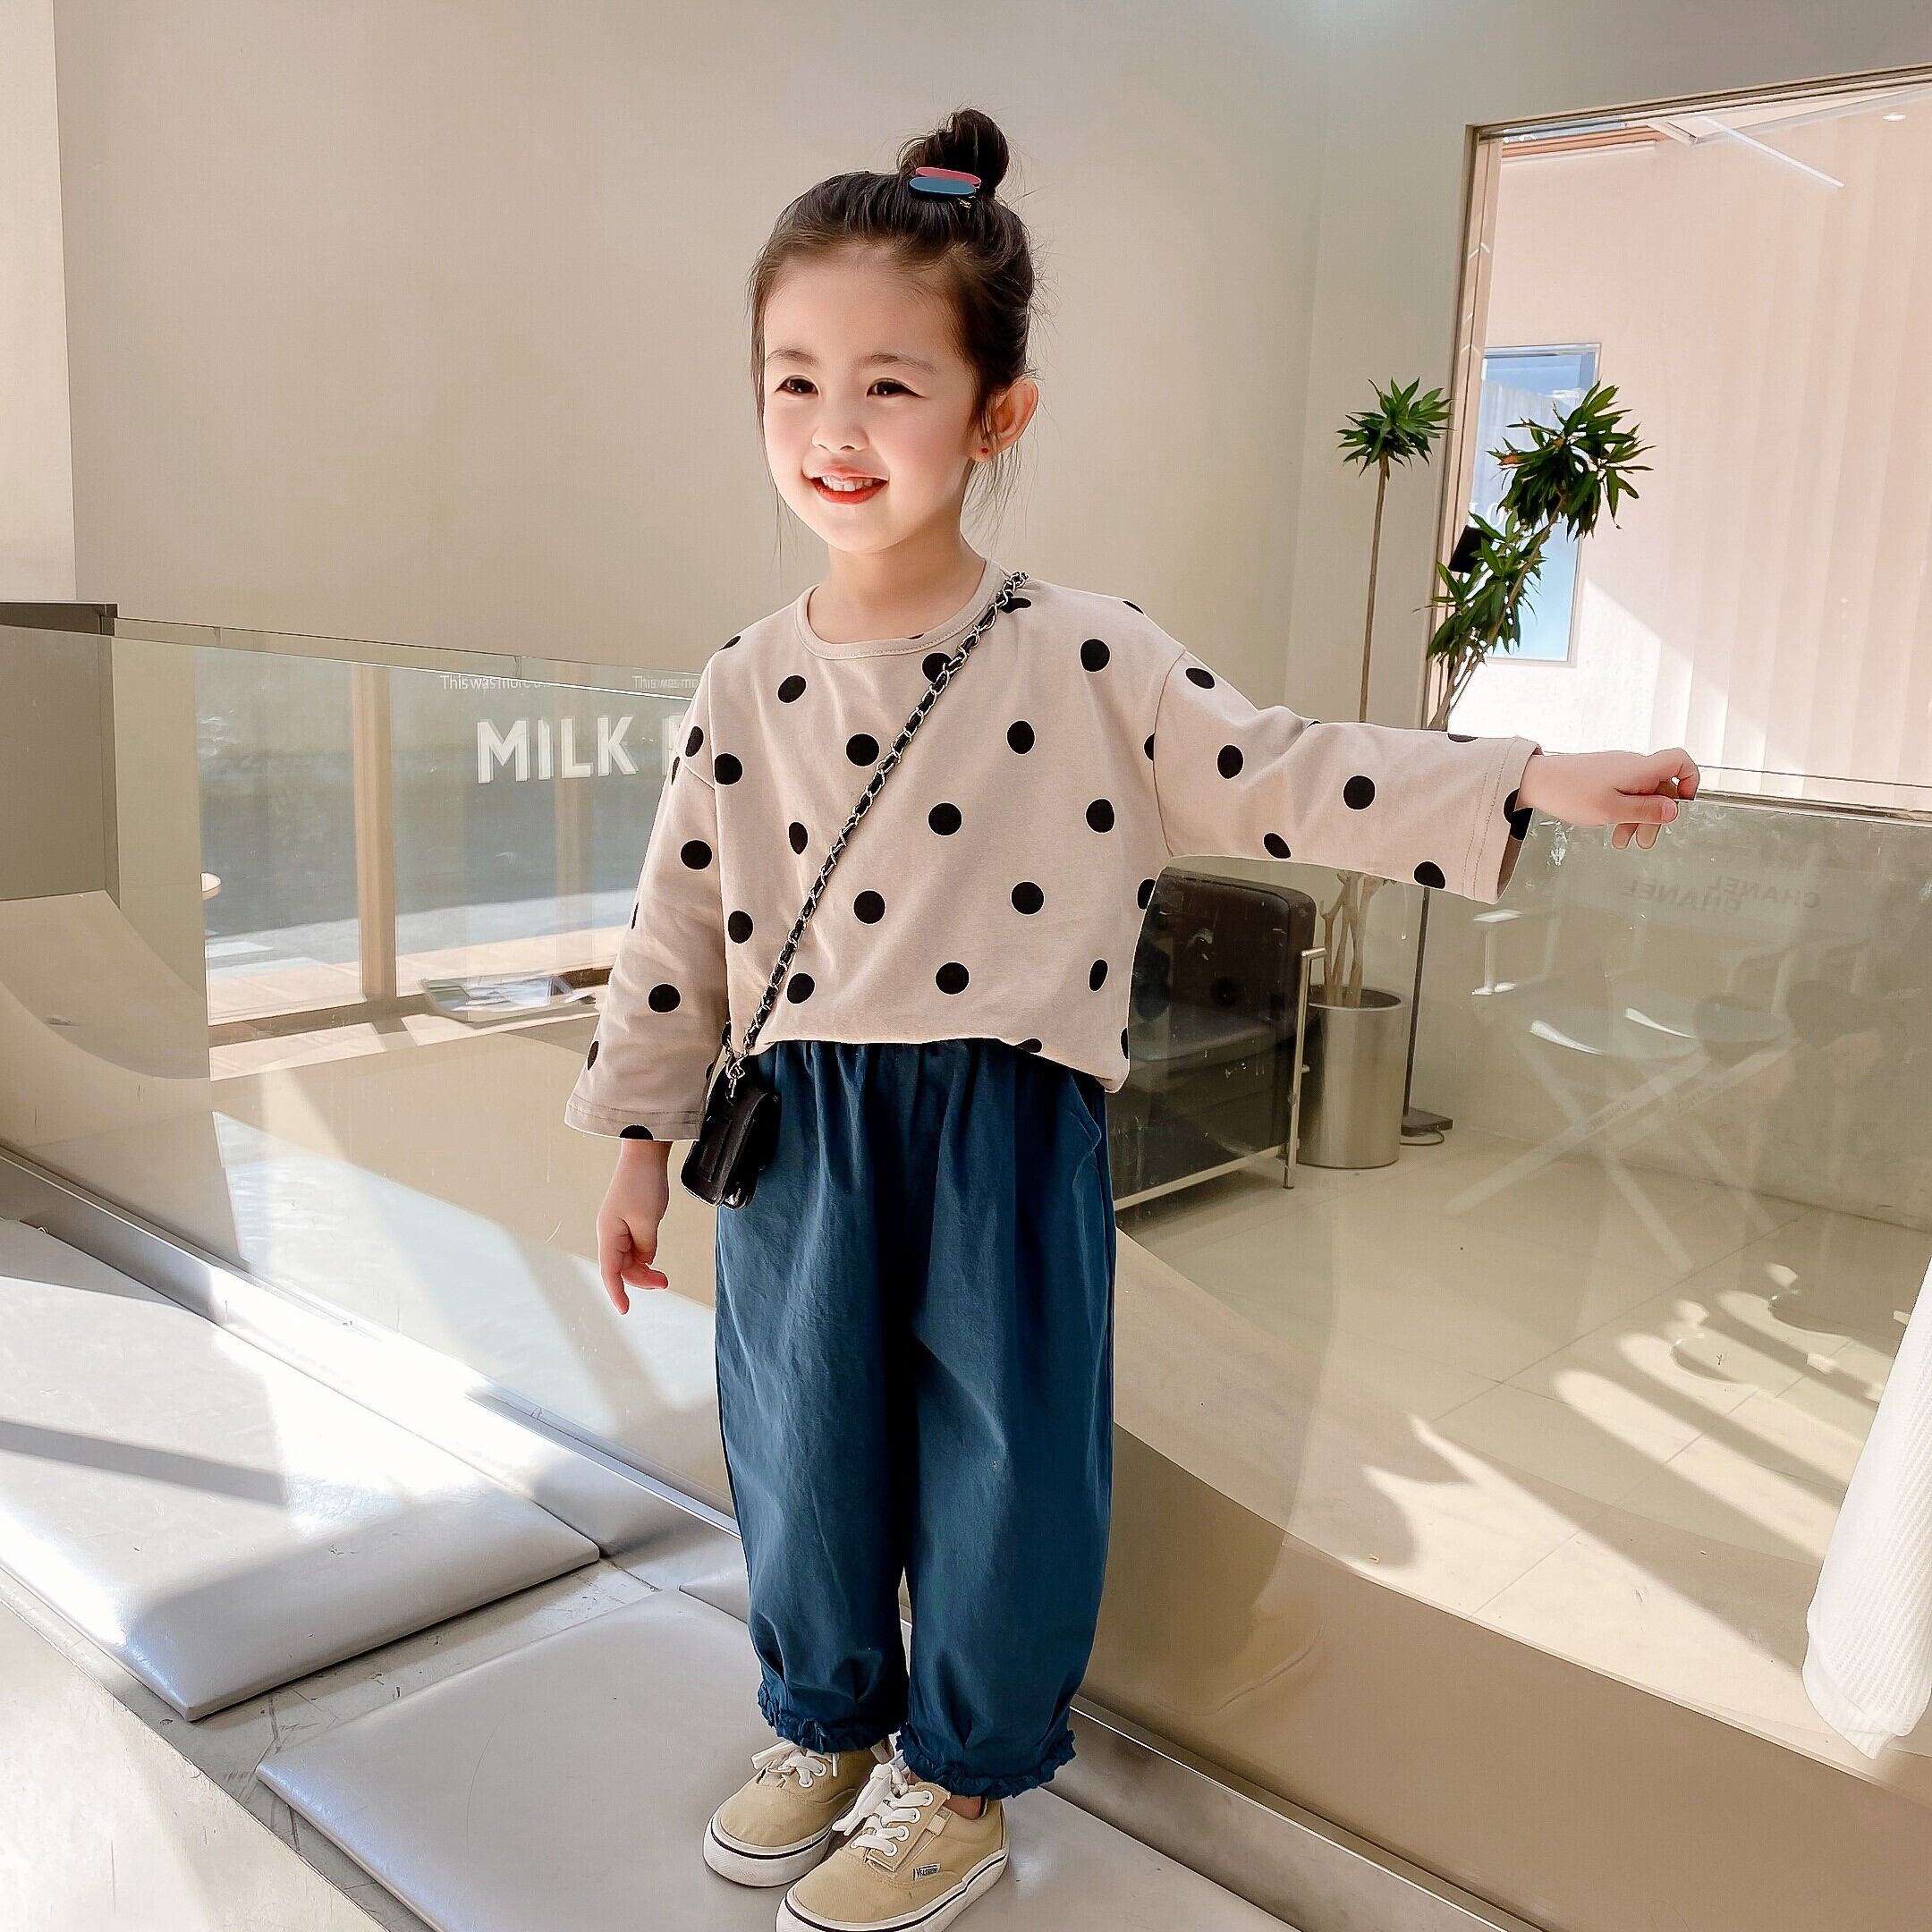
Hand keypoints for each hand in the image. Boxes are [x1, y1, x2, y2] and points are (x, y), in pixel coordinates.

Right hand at [596, 1145, 671, 1312]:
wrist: (645, 1154)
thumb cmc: (643, 1184)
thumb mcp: (648, 1222)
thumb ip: (646, 1247)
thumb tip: (645, 1260)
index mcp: (608, 1233)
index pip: (610, 1272)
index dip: (616, 1293)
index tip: (625, 1310)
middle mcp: (609, 1232)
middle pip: (621, 1267)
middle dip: (641, 1279)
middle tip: (665, 1282)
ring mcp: (618, 1226)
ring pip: (629, 1258)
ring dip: (644, 1269)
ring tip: (663, 1276)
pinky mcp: (628, 1220)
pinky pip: (634, 1246)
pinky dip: (645, 1255)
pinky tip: (654, 1256)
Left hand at [1517, 748, 1698, 851]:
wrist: (1535, 780)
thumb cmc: (1569, 793)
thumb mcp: (1611, 810)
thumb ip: (1645, 810)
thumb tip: (1674, 810)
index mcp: (1640, 769)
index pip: (1680, 760)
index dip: (1690, 779)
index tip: (1684, 804)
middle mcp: (1632, 765)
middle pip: (1661, 786)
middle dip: (1657, 815)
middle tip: (1645, 841)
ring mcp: (1618, 769)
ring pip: (1641, 793)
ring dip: (1637, 818)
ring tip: (1624, 842)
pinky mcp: (1604, 776)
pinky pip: (1624, 793)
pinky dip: (1623, 811)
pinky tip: (1612, 829)